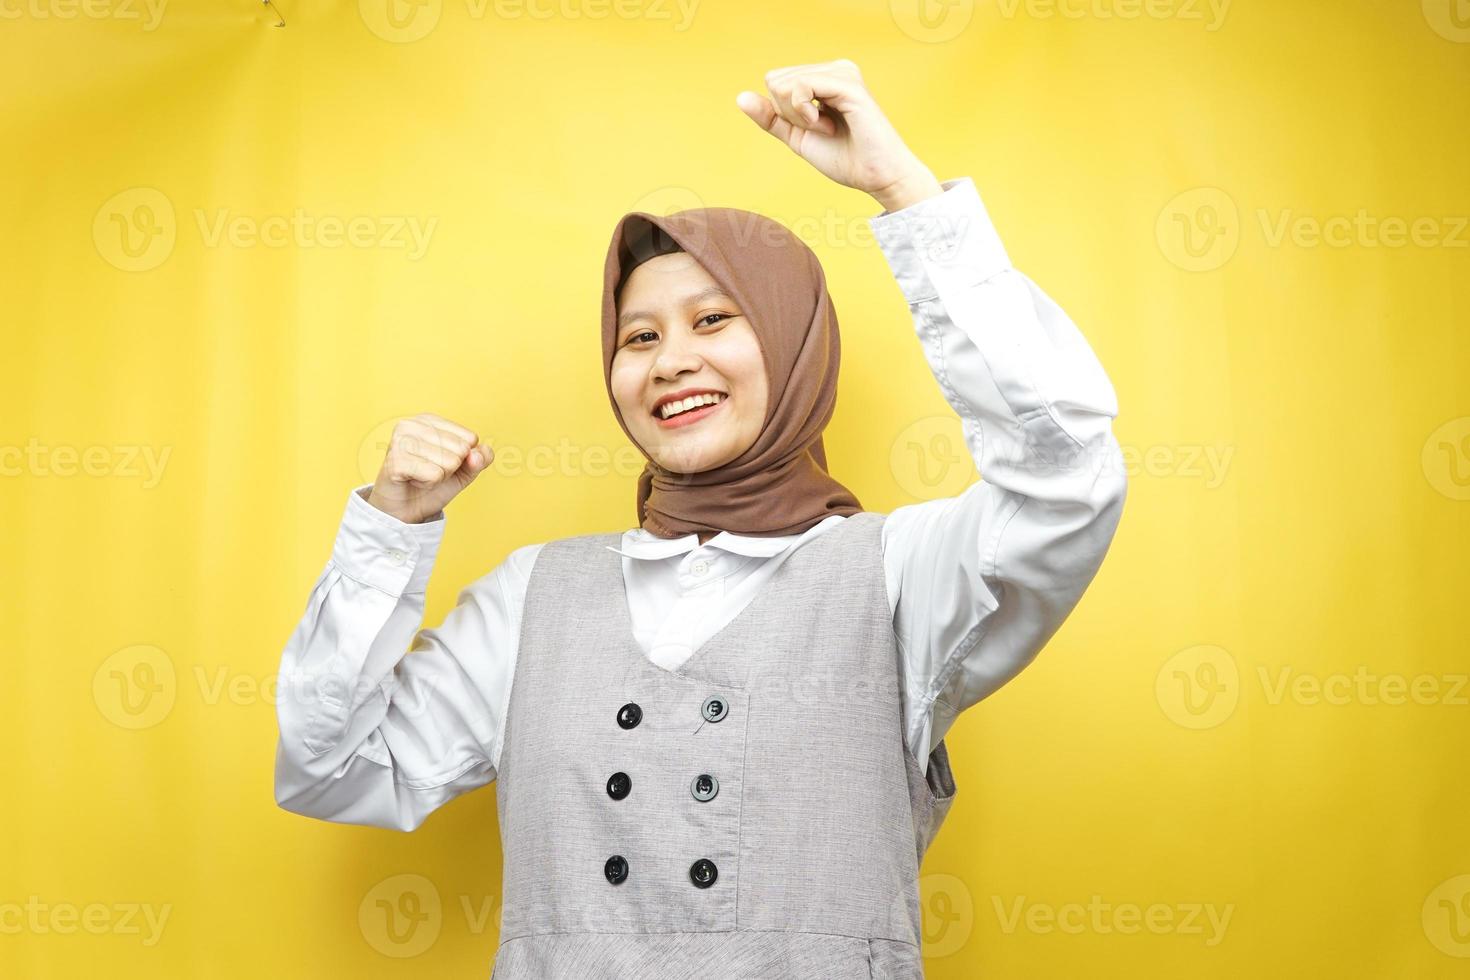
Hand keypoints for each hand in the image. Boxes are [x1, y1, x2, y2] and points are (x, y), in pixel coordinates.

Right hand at [366, 413, 491, 523]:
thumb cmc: (430, 484)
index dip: (462, 458)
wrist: (404, 509)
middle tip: (428, 472)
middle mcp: (412, 424)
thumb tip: (478, 455)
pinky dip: (428, 484)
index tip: (440, 463)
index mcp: (429, 420)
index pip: (470, 438)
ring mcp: (401, 441)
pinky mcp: (395, 461)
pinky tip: (413, 481)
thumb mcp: (463, 470)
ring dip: (438, 477)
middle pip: (460, 449)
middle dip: (450, 469)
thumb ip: (480, 459)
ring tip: (420, 476)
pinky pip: (435, 475)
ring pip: (449, 462)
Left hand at [736, 59, 942, 211]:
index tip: (815, 127)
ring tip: (831, 127)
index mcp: (824, 76)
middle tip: (823, 127)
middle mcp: (834, 68)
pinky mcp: (846, 83)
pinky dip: (804, 114)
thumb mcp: (797, 137)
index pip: (774, 82)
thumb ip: (771, 118)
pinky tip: (829, 124)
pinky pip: (799, 87)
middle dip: (790, 113)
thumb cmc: (844, 157)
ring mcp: (841, 72)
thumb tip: (740, 98)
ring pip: (783, 83)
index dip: (784, 113)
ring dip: (799, 116)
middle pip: (774, 80)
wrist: (875, 177)